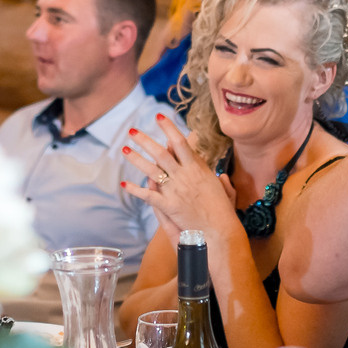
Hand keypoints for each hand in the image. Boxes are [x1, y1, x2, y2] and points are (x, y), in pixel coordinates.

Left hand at [118, 119, 236, 234]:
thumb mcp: (221, 187)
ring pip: (151, 171)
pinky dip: (135, 190)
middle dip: (145, 140)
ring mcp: (175, 191)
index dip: (169, 128)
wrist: (219, 230)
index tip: (159, 116)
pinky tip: (124, 184)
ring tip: (124, 149)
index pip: (180, 142)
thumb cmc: (223, 209)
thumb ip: (213, 174)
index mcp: (196, 168)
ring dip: (136, 159)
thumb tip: (212, 168)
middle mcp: (184, 176)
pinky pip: (148, 196)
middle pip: (161, 153)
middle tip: (132, 130)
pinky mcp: (169, 206)